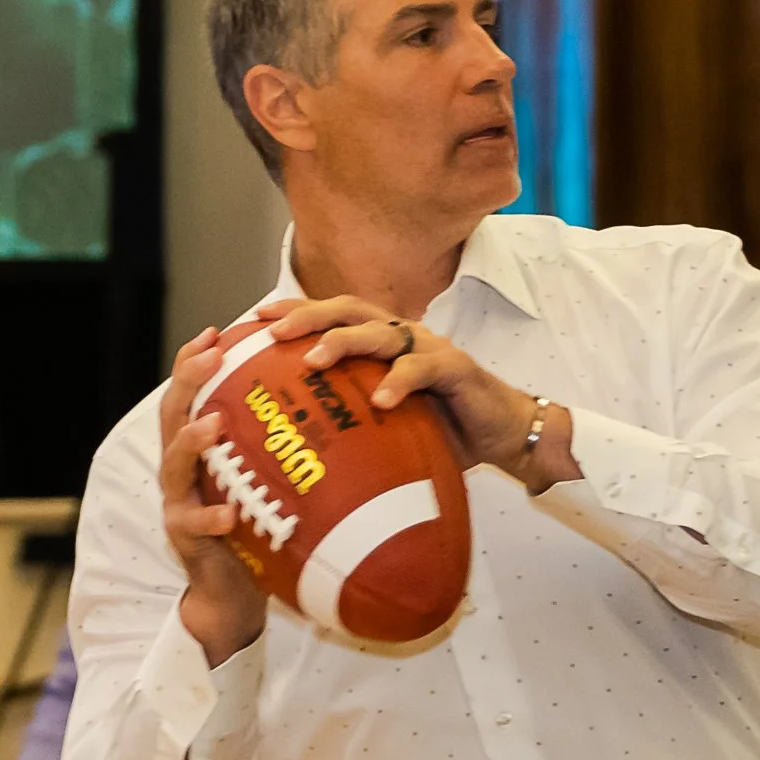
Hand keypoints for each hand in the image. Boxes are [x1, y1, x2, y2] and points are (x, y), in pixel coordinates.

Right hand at [160, 328, 266, 668]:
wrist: (232, 594)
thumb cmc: (255, 529)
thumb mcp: (265, 479)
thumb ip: (279, 447)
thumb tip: (335, 408)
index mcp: (198, 450)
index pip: (191, 395)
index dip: (195, 362)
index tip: (217, 331)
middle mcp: (180, 471)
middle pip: (172, 416)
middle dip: (187, 382)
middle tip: (209, 356)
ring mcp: (179, 505)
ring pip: (174, 465)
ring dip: (191, 442)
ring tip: (212, 425)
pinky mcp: (186, 541)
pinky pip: (195, 525)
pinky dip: (212, 517)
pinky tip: (229, 513)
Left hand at [260, 295, 580, 491]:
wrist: (505, 435)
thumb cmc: (442, 428)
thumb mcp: (388, 423)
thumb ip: (352, 420)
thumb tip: (294, 448)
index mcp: (383, 342)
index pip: (332, 315)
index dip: (295, 311)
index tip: (254, 321)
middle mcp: (402, 336)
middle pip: (347, 311)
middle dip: (308, 316)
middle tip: (274, 333)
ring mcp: (430, 348)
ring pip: (379, 331)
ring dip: (343, 341)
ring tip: (314, 359)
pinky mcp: (456, 368)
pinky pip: (423, 368)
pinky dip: (399, 381)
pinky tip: (379, 400)